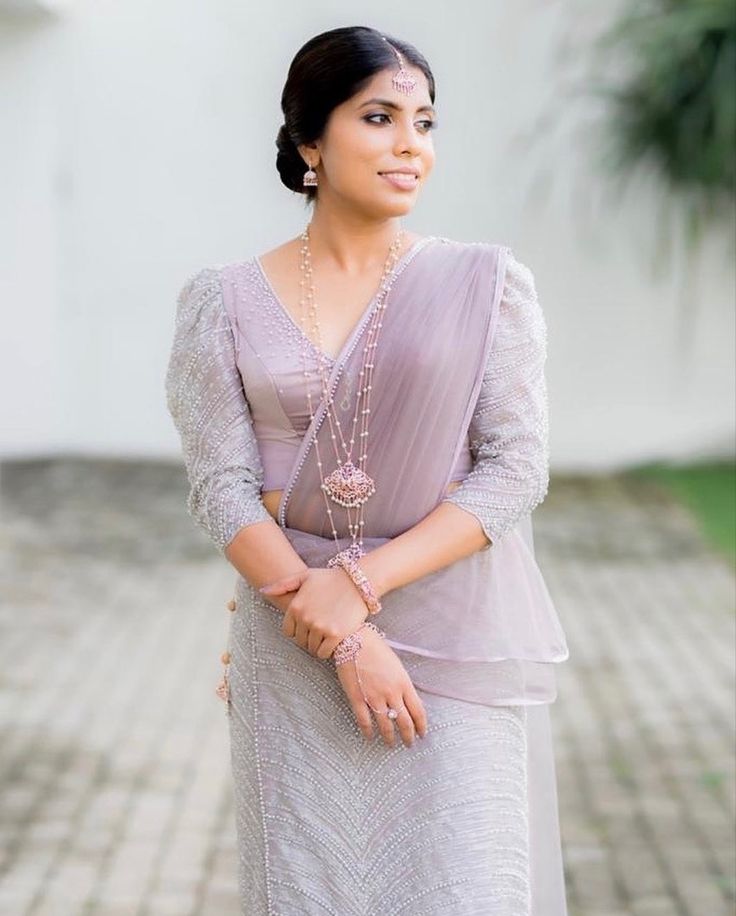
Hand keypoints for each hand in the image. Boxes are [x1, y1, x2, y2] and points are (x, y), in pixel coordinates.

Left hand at [259, 567, 368, 658]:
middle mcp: (305, 618)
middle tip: (320, 630)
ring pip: (312, 649)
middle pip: (300, 642)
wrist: (358, 582)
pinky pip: (324, 653)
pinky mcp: (335, 635)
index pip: (288, 632)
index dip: (298, 630)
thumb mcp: (305, 576)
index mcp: (296, 606)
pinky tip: (333, 641)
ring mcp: (320, 627)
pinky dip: (327, 651)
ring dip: (318, 645)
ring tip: (327, 635)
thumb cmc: (331, 578)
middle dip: (308, 638)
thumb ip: (283, 584)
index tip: (308, 626)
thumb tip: (263, 591)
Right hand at [336, 626, 427, 747]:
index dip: (421, 726)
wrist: (354, 640)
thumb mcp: (396, 665)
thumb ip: (402, 684)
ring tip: (391, 744)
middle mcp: (391, 693)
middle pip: (404, 722)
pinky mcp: (357, 698)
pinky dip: (368, 732)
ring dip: (390, 738)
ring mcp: (374, 697)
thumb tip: (406, 700)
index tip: (422, 734)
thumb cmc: (376, 649)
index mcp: (404, 683)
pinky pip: (364, 721)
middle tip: (409, 743)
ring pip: (386, 725)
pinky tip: (370, 737)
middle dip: (409, 736)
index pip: (418, 711)